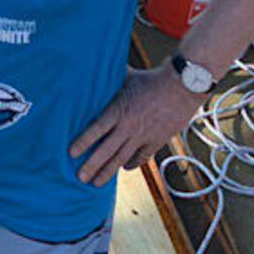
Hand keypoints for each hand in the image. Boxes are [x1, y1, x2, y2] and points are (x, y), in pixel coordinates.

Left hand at [68, 65, 203, 186]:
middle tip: (80, 177)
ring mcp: (143, 136)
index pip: (96, 129)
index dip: (83, 142)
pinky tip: (125, 168)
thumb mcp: (126, 77)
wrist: (182, 88)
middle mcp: (129, 127)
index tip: (71, 153)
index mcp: (119, 110)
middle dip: (92, 165)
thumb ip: (110, 81)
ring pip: (122, 158)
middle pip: (107, 150)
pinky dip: (132, 163)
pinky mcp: (157, 141)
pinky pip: (142, 157)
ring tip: (96, 183)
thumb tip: (93, 70)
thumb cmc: (151, 79)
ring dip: (108, 171)